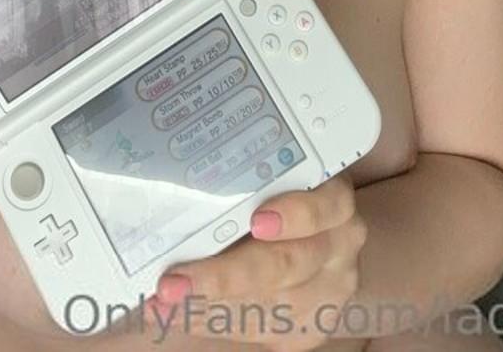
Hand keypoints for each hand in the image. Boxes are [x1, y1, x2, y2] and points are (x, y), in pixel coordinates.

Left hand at [147, 174, 367, 351]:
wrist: (318, 234)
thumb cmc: (281, 191)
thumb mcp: (275, 172)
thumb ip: (247, 176)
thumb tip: (183, 176)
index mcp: (335, 200)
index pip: (325, 206)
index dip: (295, 214)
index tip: (256, 222)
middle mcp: (339, 247)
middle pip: (286, 264)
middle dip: (223, 277)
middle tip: (172, 283)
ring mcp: (329, 291)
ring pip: (270, 307)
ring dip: (209, 309)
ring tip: (162, 304)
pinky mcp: (311, 326)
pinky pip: (263, 331)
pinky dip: (216, 323)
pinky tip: (181, 316)